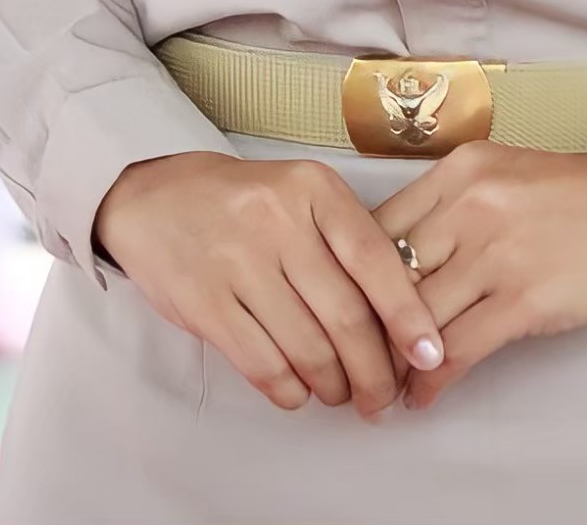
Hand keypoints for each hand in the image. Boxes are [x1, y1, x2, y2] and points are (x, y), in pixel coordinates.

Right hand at [92, 151, 444, 418]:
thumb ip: (345, 241)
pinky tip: (298, 391)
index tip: (430, 352)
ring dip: (333, 386)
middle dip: (374, 371)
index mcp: (314, 189)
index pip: (374, 257)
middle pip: (346, 315)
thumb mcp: (301, 196)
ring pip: (308, 348)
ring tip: (341, 394)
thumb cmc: (245, 203)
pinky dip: (290, 390)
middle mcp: (279, 221)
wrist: (156, 200)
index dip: (407, 313)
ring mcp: (239, 263)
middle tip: (382, 397)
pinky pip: (263, 365)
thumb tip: (398, 316)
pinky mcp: (206, 304)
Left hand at [371, 133, 586, 410]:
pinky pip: (457, 349)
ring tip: (380, 384)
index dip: (355, 276)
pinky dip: (432, 379)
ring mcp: (497, 252)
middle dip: (364, 323)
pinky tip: (421, 395)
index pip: (378, 225)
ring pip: (416, 317)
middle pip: (387, 275)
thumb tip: (407, 261)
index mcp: (462, 168)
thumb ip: (456, 208)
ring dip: (393, 360)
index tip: (345, 307)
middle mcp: (470, 204)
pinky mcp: (525, 299)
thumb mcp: (508, 175)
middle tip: (351, 357)